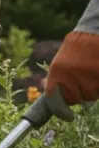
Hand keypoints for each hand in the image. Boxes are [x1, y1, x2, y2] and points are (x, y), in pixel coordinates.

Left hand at [43, 0, 98, 118]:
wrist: (96, 30)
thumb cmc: (78, 47)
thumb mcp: (62, 61)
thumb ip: (59, 79)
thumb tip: (53, 99)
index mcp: (57, 72)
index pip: (53, 99)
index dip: (60, 111)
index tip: (67, 117)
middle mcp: (71, 75)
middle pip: (75, 99)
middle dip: (80, 95)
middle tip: (84, 81)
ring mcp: (88, 75)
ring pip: (91, 95)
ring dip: (93, 89)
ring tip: (92, 72)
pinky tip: (97, 71)